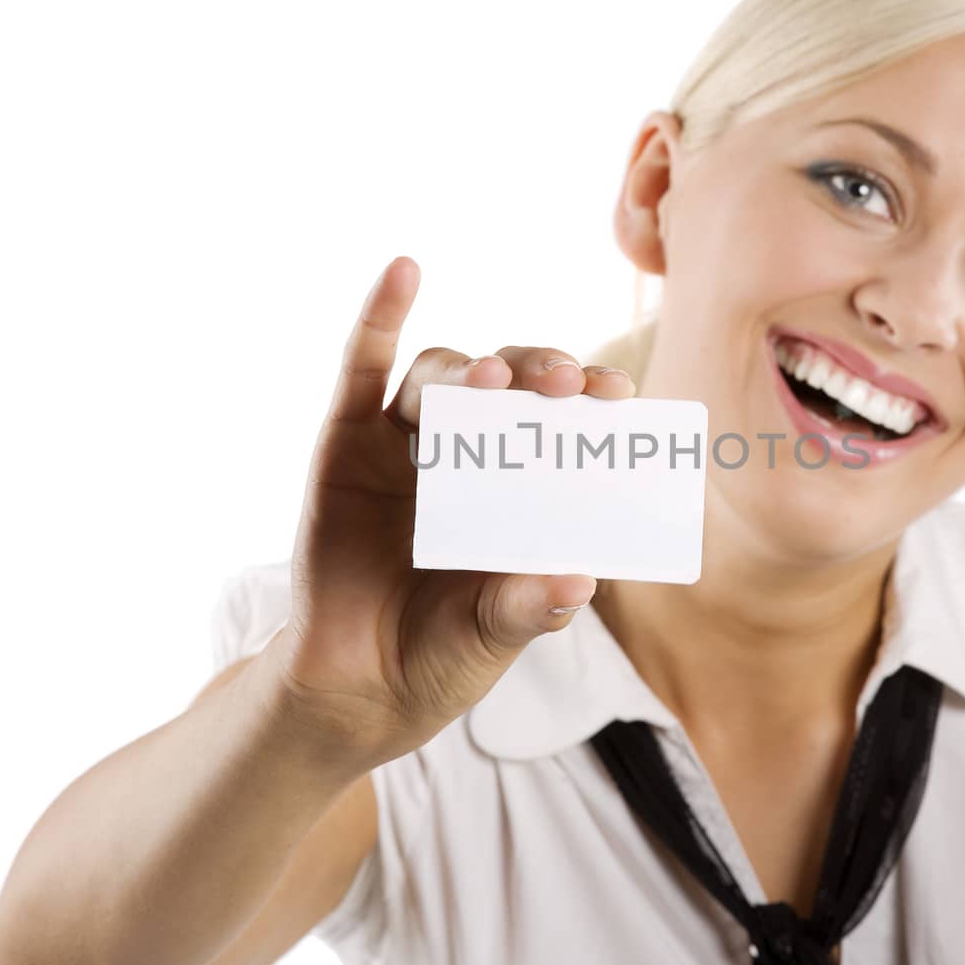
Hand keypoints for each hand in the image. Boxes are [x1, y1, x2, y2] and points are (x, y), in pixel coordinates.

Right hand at [272, 255, 637, 760]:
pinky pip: (360, 371)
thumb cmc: (440, 655)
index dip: (588, 400)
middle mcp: (465, 454)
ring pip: (439, 381)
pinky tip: (404, 271)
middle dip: (538, 374)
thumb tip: (577, 584)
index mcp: (517, 486)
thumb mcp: (494, 636)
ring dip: (469, 371)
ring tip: (495, 380)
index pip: (557, 423)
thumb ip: (528, 609)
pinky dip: (379, 318)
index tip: (622, 395)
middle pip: (504, 387)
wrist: (356, 694)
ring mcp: (401, 446)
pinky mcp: (342, 445)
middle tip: (568, 383)